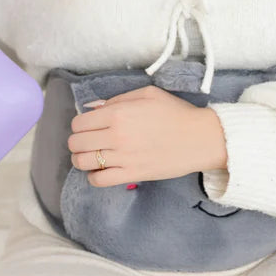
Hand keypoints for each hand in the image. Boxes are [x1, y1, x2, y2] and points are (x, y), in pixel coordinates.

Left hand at [67, 84, 224, 187]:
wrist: (199, 138)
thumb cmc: (175, 112)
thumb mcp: (146, 94)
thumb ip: (116, 99)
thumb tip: (91, 108)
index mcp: (118, 113)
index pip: (79, 123)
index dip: (80, 124)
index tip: (88, 126)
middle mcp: (116, 135)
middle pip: (76, 143)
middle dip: (78, 142)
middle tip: (88, 141)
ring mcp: (122, 157)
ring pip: (82, 163)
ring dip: (82, 159)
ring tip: (91, 156)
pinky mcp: (132, 174)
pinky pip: (99, 181)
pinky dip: (94, 177)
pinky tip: (101, 170)